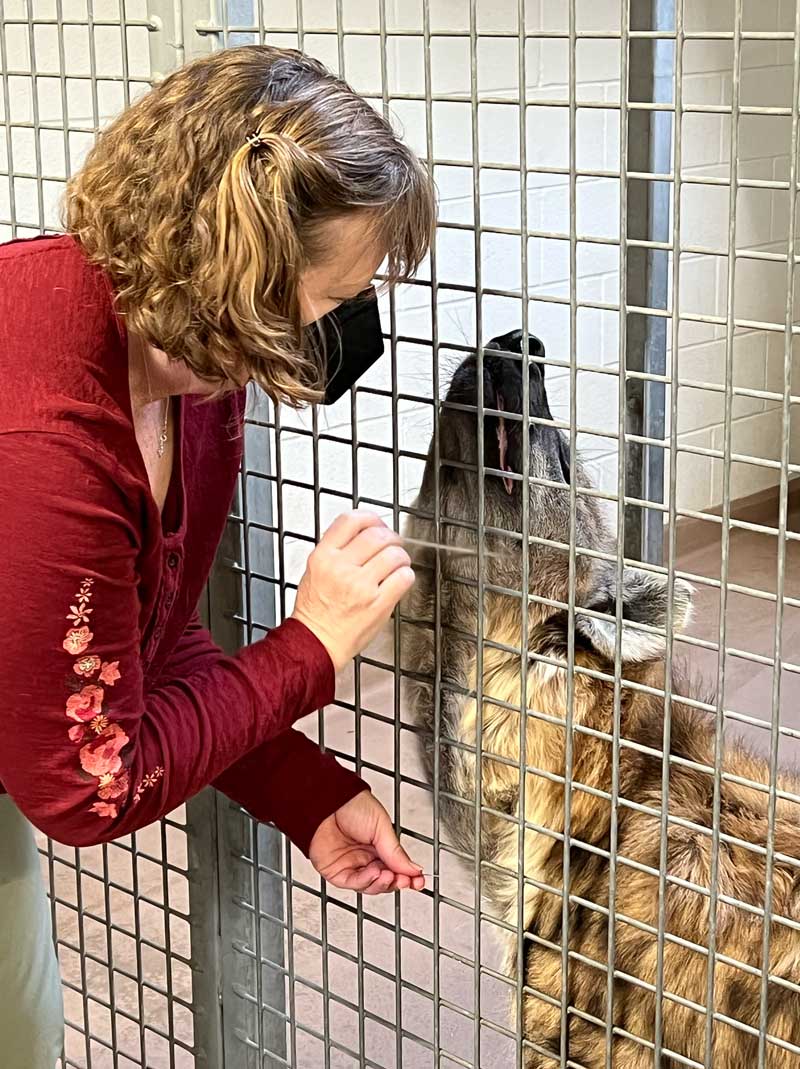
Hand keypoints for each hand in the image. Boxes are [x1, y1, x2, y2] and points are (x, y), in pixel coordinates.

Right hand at [291, 510, 414, 672]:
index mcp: (323, 556)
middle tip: (393, 544)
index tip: (377, 524)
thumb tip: (364, 532)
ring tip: (398, 563)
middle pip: (377, 535)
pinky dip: (406, 575)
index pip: (351, 521)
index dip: (370, 518)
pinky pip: (404, 577)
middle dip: (391, 537)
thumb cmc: (315, 609)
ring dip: (401, 557)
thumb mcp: (314, 569)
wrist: (316, 641)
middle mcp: (341, 568)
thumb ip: (336, 549)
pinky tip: (399, 579)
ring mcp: (361, 586)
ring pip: (395, 554)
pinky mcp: (378, 604)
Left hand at [309, 790, 425, 893]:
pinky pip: (354, 883)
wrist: (326, 801)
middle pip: (385, 879)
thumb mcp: (381, 826)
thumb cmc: (351, 804)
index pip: (396, 866)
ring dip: (382, 883)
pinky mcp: (336, 872)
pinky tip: (374, 874)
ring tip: (389, 875)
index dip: (408, 876)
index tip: (419, 881)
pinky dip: (366, 881)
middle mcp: (365, 856)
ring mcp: (351, 865)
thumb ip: (395, 851)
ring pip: (371, 885)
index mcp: (378, 844)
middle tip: (407, 881)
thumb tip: (413, 869)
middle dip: (397, 882)